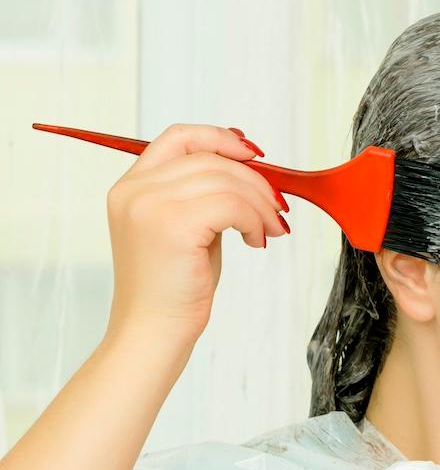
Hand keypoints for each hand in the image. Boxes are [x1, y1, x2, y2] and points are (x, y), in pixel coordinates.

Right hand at [104, 123, 288, 346]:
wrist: (153, 333)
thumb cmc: (174, 287)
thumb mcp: (186, 228)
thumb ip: (203, 194)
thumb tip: (246, 162)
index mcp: (131, 186)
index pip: (179, 137)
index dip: (220, 138)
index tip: (253, 154)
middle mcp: (135, 190)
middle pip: (210, 159)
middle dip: (255, 181)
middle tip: (277, 210)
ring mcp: (150, 205)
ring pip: (227, 180)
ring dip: (260, 205)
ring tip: (269, 230)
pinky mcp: (172, 224)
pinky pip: (232, 204)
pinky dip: (255, 220)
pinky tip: (256, 241)